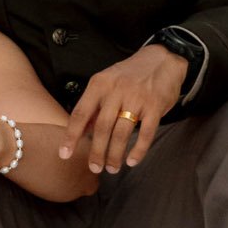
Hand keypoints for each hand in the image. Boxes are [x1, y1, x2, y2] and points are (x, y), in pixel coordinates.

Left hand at [62, 45, 187, 175]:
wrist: (163, 59)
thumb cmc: (130, 74)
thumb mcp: (107, 82)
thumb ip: (94, 105)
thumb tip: (81, 131)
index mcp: (99, 84)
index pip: (80, 114)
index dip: (71, 136)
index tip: (64, 154)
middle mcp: (116, 91)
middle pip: (101, 127)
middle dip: (96, 151)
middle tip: (94, 168)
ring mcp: (137, 98)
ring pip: (121, 133)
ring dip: (115, 154)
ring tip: (112, 168)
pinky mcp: (155, 106)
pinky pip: (146, 133)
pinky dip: (138, 150)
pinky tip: (132, 161)